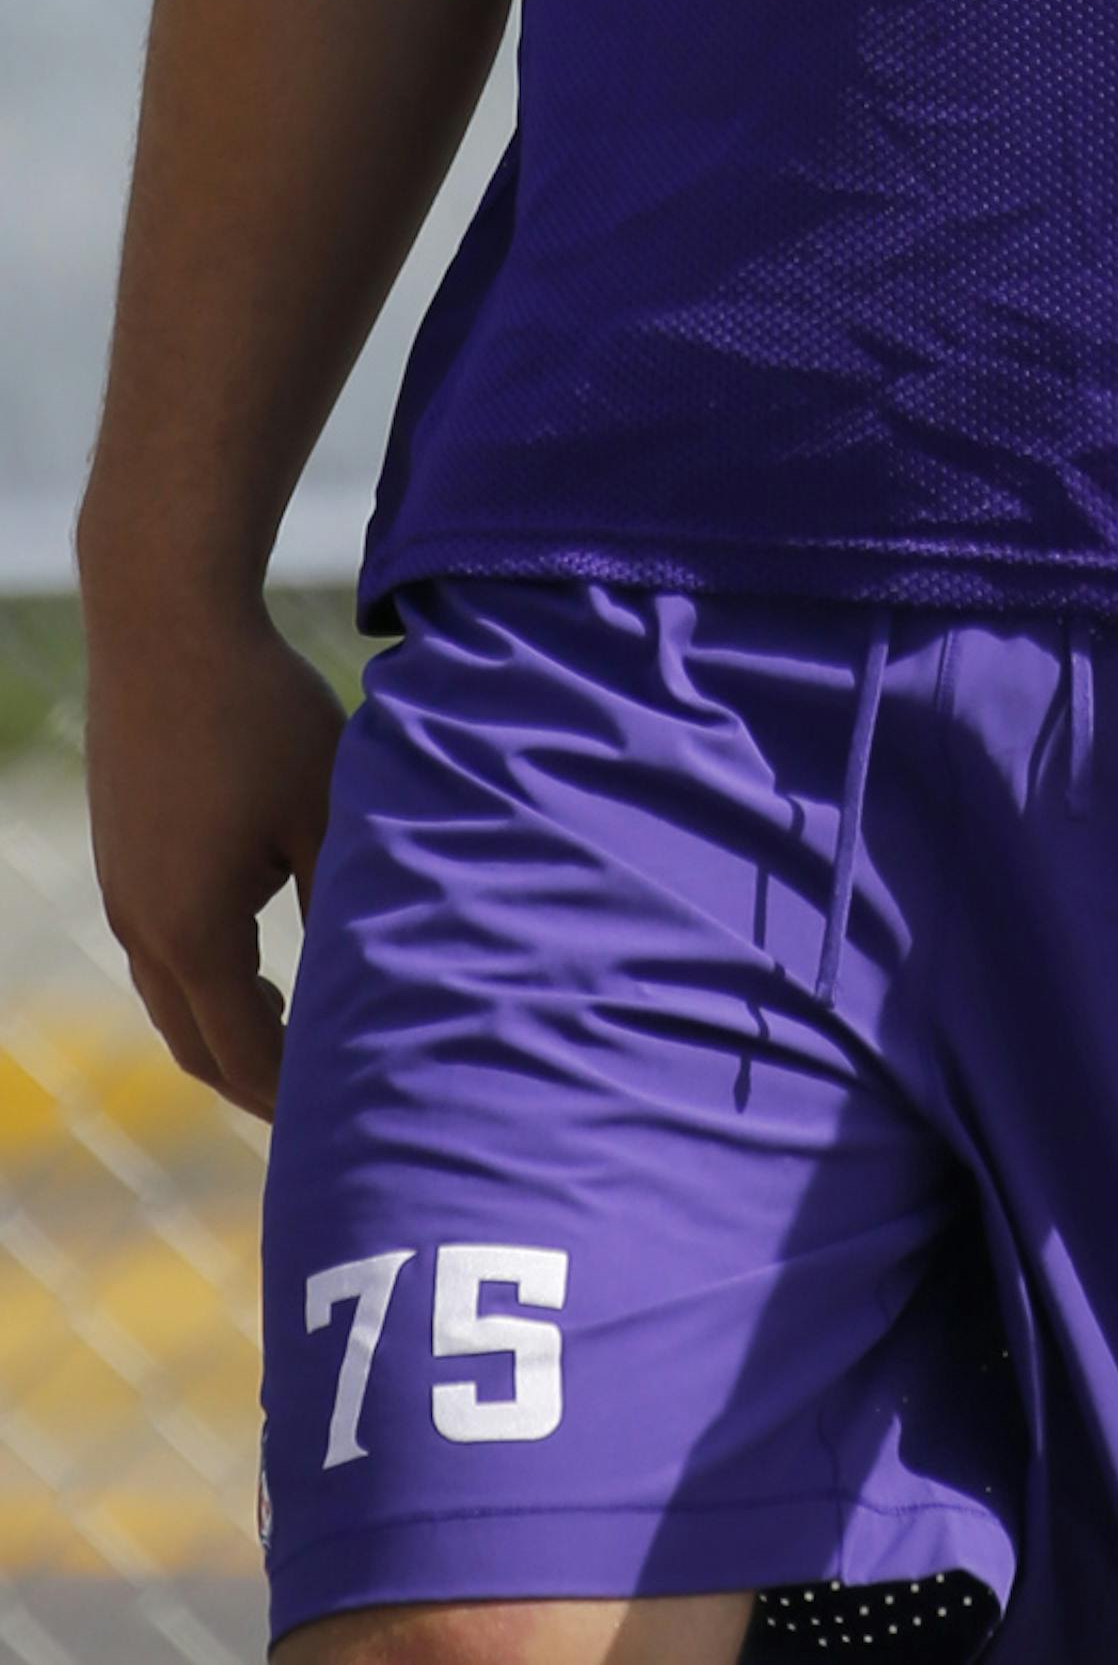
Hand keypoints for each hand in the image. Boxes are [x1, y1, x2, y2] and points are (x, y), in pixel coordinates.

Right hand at [82, 596, 347, 1116]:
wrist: (164, 622)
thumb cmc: (258, 712)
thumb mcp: (326, 810)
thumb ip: (344, 902)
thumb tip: (375, 972)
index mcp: (194, 933)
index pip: (246, 1053)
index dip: (293, 1095)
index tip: (344, 1117)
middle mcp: (142, 925)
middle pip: (195, 1044)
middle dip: (255, 1080)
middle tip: (316, 1101)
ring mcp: (121, 890)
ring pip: (169, 996)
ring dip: (225, 1025)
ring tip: (292, 1030)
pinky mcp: (121, 851)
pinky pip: (157, 947)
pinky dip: (203, 977)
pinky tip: (253, 953)